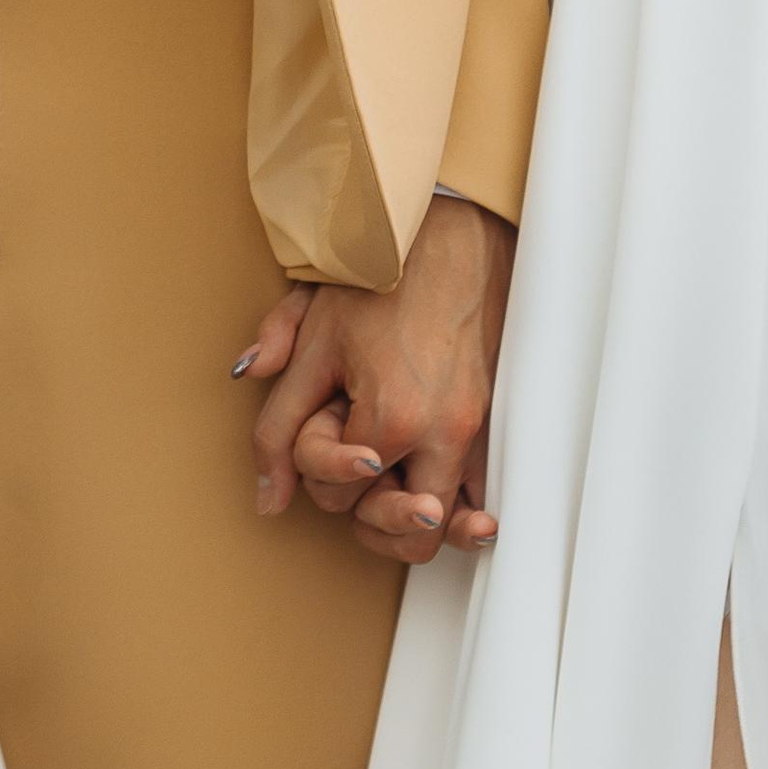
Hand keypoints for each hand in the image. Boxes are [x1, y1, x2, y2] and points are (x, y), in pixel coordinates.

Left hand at [236, 193, 511, 562]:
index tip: (326, 424)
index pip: (338, 494)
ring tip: (387, 489)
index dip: (317, 469)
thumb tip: (267, 494)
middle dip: (370, 515)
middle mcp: (446, 435)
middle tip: (356, 475)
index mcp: (393, 417)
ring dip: (411, 520)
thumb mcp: (312, 341)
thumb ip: (277, 421)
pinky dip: (460, 513)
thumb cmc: (380, 281)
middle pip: (406, 534)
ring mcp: (481, 432)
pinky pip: (484, 497)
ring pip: (449, 526)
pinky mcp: (500, 424)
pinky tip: (437, 500)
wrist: (450, 234)